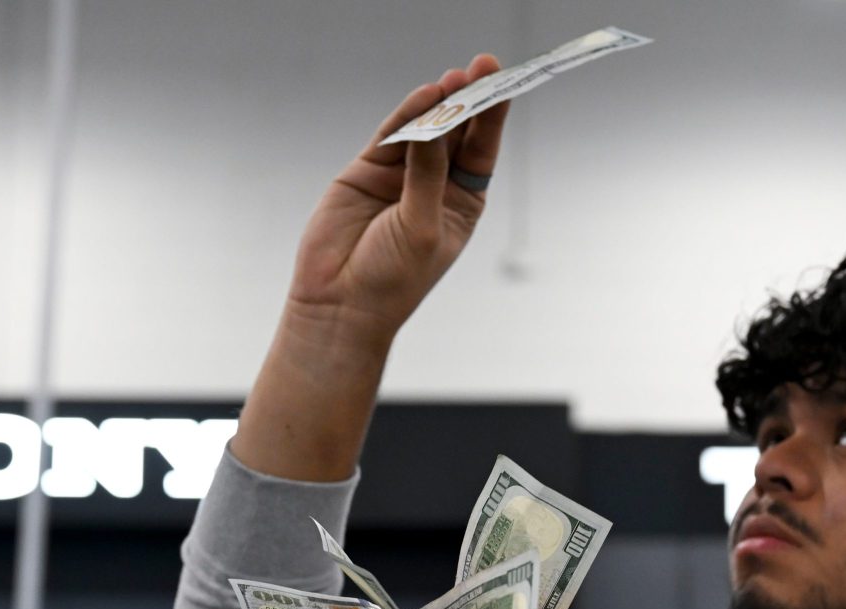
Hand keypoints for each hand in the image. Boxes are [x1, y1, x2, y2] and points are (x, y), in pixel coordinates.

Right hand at [286, 54, 510, 344]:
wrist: (341, 305)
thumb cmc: (393, 279)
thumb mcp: (422, 226)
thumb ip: (428, 174)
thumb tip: (435, 122)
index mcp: (461, 204)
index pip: (482, 152)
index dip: (493, 118)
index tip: (504, 84)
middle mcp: (433, 185)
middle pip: (457, 133)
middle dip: (469, 100)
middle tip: (482, 67)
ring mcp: (400, 175)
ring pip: (424, 129)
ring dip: (439, 102)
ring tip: (456, 77)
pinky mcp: (367, 171)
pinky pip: (391, 136)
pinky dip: (407, 115)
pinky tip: (426, 95)